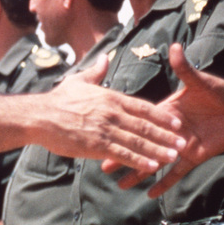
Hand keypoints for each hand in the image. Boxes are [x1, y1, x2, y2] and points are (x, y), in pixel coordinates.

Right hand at [42, 56, 184, 171]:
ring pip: (138, 142)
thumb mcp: (79, 80)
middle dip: (166, 136)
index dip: (162, 116)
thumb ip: (96, 71)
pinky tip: (151, 167)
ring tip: (173, 157)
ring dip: (158, 150)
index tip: (176, 123)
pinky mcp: (96, 145)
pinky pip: (123, 154)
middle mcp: (112, 113)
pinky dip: (139, 161)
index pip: (143, 107)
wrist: (40, 115)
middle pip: (146, 126)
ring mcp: (105, 130)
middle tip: (183, 142)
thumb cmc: (58, 99)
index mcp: (111, 98)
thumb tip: (105, 57)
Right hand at [104, 43, 223, 197]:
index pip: (138, 123)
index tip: (104, 135)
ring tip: (121, 185)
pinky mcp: (193, 158)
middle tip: (104, 167)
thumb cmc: (219, 92)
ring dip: (139, 173)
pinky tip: (152, 195)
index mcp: (165, 113)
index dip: (122, 130)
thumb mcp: (197, 80)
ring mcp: (179, 147)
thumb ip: (184, 68)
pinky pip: (177, 174)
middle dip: (123, 157)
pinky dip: (165, 184)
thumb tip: (175, 46)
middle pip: (141, 146)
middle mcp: (168, 133)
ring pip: (154, 162)